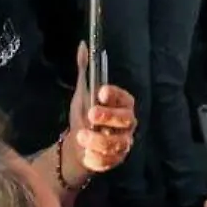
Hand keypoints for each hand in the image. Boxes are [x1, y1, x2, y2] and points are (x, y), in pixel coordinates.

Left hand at [61, 42, 137, 186]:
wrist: (79, 144)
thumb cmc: (85, 114)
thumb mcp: (83, 92)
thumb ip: (84, 70)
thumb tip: (82, 45)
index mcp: (122, 104)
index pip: (125, 98)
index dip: (115, 95)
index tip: (101, 92)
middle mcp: (127, 123)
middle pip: (126, 120)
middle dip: (108, 117)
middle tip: (90, 115)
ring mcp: (123, 143)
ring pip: (118, 143)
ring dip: (99, 140)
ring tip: (81, 136)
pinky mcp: (116, 160)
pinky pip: (109, 161)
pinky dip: (96, 158)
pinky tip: (86, 153)